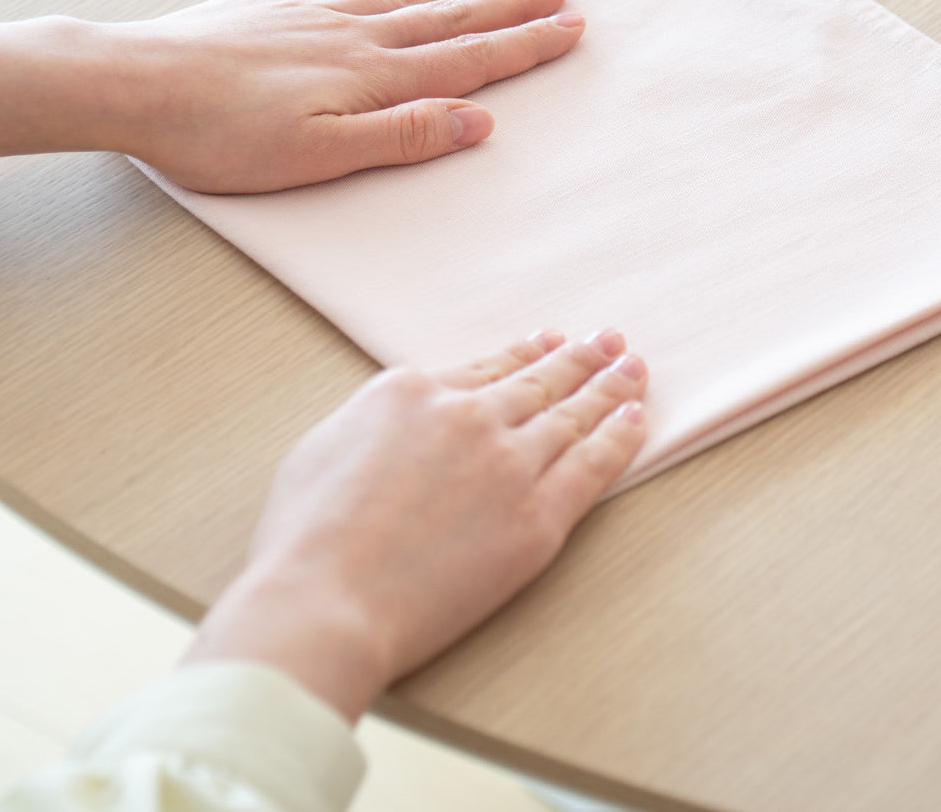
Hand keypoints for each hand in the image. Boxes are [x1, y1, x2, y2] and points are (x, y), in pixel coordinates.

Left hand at [116, 0, 582, 191]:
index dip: (525, 44)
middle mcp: (358, 36)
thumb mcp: (319, 155)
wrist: (136, 83)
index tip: (572, 27)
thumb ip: (402, 135)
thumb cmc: (222, 136)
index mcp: (374, 76)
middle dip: (513, 4)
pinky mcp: (281, 6)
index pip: (469, 60)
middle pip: (452, 18)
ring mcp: (320, 15)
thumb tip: (478, 120)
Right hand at [184, 329, 647, 720]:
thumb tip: (403, 415)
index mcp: (415, 391)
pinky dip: (619, 438)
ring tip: (634, 369)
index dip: (527, 353)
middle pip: (540, 380)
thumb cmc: (304, 537)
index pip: (489, 367)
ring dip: (610, 387)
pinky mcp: (538, 516)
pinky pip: (593, 466)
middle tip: (610, 341)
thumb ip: (378, 419)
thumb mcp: (325, 444)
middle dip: (581, 357)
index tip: (551, 340)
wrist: (324, 600)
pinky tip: (636, 419)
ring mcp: (509, 462)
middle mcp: (470, 415)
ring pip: (573, 414)